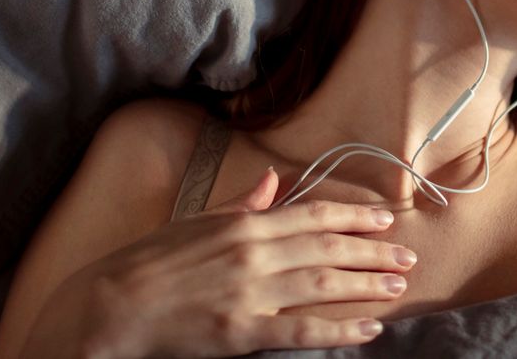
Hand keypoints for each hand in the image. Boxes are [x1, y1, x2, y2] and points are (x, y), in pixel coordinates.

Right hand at [28, 169, 414, 357]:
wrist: (109, 307)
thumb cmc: (150, 263)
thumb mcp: (197, 222)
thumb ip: (242, 205)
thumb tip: (274, 183)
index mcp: (244, 223)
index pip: (314, 214)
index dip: (355, 216)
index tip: (385, 218)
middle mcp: (254, 253)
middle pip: (328, 247)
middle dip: (373, 251)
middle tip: (407, 254)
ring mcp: (250, 293)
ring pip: (324, 284)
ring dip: (366, 284)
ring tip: (398, 284)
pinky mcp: (242, 332)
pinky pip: (303, 330)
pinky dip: (340, 329)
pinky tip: (368, 329)